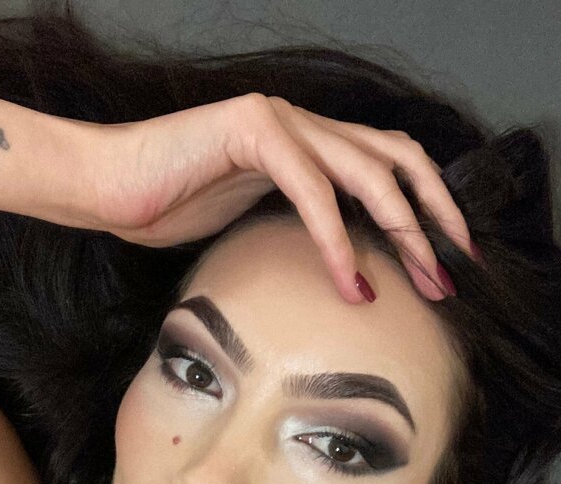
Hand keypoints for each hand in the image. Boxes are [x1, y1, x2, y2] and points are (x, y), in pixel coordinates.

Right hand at [76, 93, 473, 303]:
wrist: (104, 186)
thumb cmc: (164, 207)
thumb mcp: (249, 221)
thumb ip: (295, 226)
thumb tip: (337, 267)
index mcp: (307, 143)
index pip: (388, 166)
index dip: (427, 208)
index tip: (446, 261)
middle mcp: (304, 124)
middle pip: (399, 159)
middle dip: (436, 218)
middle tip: (456, 273)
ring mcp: (281, 121)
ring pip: (369, 171)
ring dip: (405, 230)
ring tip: (423, 280)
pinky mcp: (253, 132)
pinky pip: (313, 190)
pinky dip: (337, 241)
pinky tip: (350, 284)